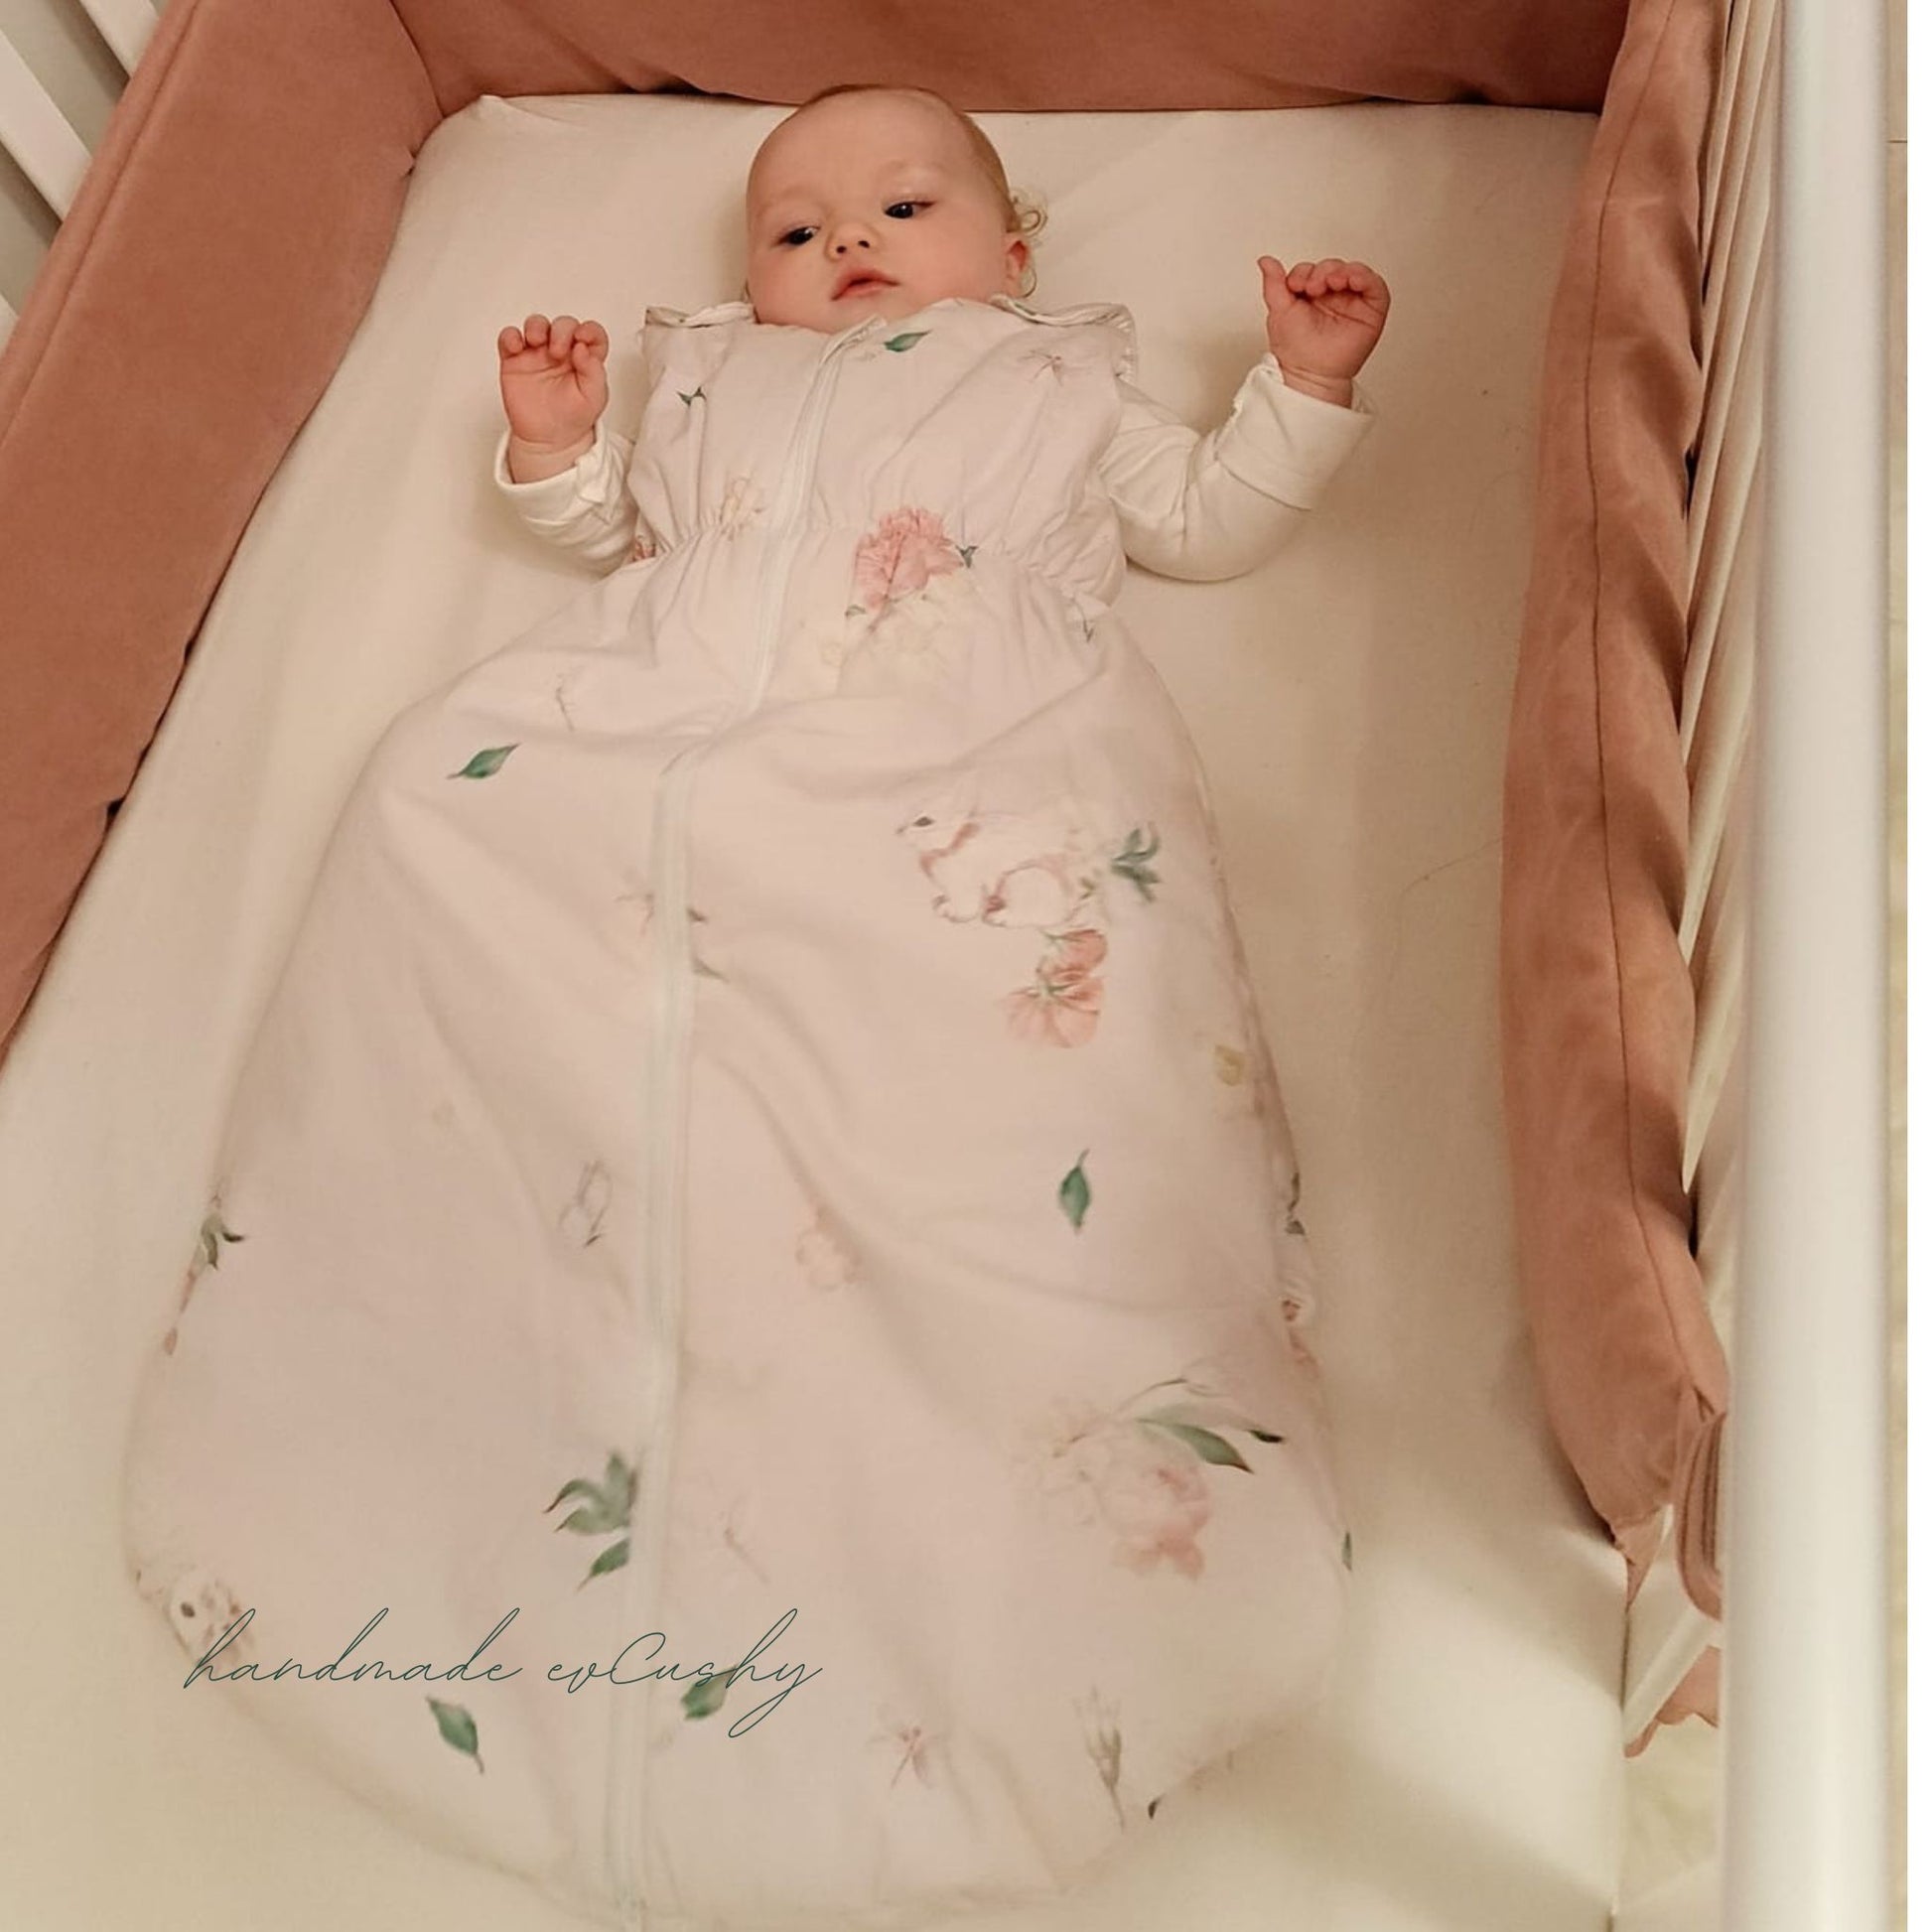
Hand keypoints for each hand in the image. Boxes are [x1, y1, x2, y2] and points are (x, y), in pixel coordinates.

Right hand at [497, 313, 609, 452]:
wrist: (549, 439)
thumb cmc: (573, 418)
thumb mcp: (594, 398)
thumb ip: (594, 372)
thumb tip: (584, 348)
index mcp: (584, 358)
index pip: (591, 334)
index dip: (589, 330)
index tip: (585, 338)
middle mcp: (562, 352)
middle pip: (562, 325)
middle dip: (561, 331)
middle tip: (559, 351)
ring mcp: (538, 354)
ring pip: (536, 325)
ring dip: (536, 327)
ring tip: (538, 343)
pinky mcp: (515, 360)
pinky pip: (509, 338)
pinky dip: (510, 337)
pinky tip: (516, 346)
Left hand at [1258, 257, 1389, 396]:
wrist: (1310, 374)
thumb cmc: (1296, 350)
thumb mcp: (1278, 310)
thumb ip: (1274, 283)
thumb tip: (1266, 261)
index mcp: (1312, 296)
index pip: (1312, 269)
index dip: (1304, 271)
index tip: (1295, 285)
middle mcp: (1333, 297)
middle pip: (1333, 267)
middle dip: (1322, 271)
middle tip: (1312, 288)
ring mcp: (1353, 302)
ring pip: (1354, 272)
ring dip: (1342, 271)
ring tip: (1331, 283)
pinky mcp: (1371, 310)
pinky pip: (1374, 285)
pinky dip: (1365, 277)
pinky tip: (1352, 279)